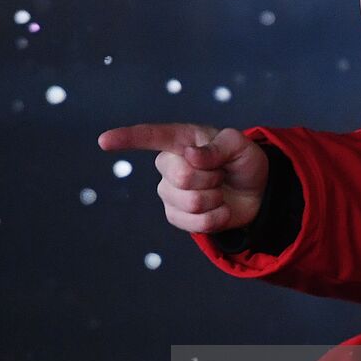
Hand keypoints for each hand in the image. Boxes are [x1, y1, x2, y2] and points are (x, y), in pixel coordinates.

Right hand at [98, 123, 268, 233]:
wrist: (256, 191)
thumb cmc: (243, 161)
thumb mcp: (240, 146)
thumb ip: (217, 147)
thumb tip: (190, 156)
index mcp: (181, 140)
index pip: (150, 137)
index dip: (126, 139)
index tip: (104, 142)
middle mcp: (169, 165)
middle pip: (181, 176)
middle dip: (210, 177)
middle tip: (221, 173)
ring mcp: (169, 192)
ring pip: (191, 201)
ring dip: (216, 198)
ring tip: (220, 189)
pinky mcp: (176, 216)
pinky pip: (196, 223)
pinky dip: (216, 217)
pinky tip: (219, 208)